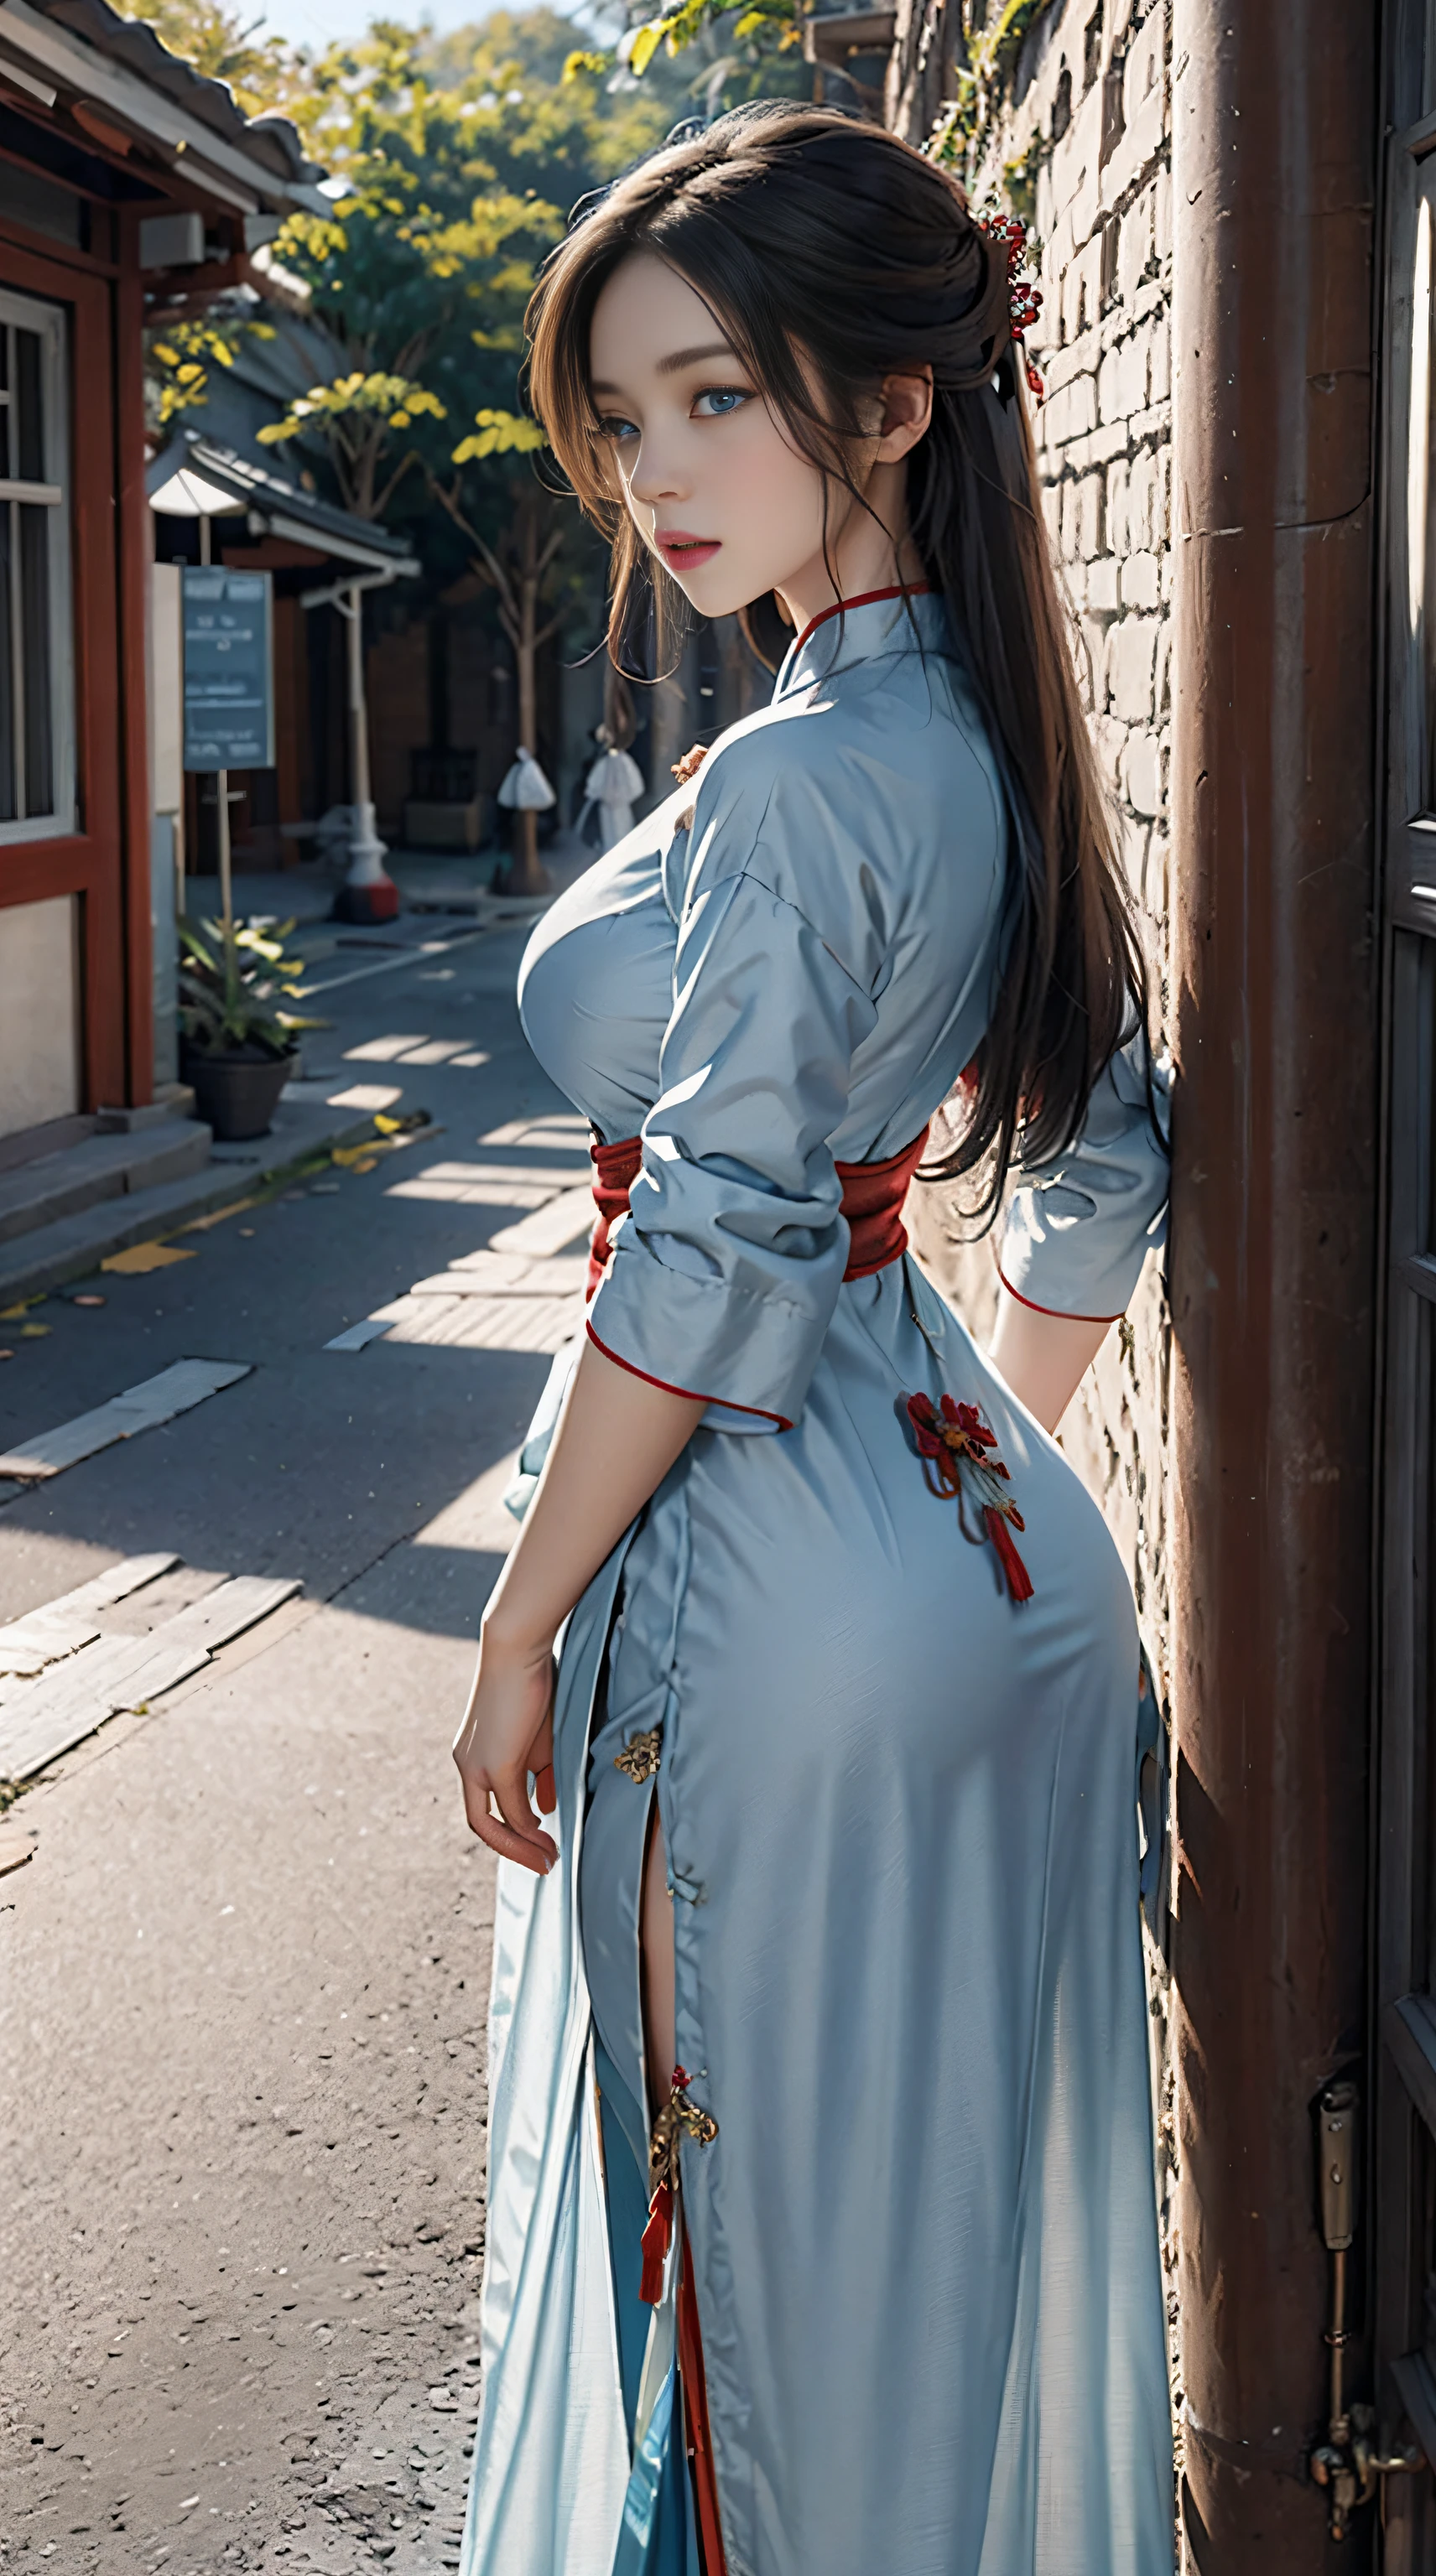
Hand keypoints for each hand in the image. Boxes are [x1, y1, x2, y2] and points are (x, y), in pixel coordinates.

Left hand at [452, 1621, 558, 1874]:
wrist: (517, 1650)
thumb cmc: (529, 1686)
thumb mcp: (537, 1739)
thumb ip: (539, 1775)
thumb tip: (544, 1808)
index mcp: (472, 1757)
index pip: (485, 1806)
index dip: (509, 1831)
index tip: (538, 1842)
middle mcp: (467, 1765)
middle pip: (482, 1825)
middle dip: (513, 1850)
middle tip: (543, 1864)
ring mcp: (477, 1766)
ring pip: (492, 1824)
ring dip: (521, 1846)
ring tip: (549, 1859)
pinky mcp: (495, 1763)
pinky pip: (511, 1808)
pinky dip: (527, 1828)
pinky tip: (546, 1836)